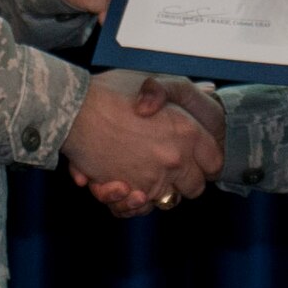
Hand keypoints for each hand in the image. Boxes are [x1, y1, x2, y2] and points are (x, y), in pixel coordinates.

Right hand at [60, 71, 222, 217]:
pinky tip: (120, 186)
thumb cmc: (112, 91)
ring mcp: (153, 179)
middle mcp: (176, 159)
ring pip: (166, 201)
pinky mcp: (127, 193)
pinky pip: (137, 208)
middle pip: (195, 187)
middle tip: (165, 166)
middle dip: (184, 180)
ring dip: (155, 191)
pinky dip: (129, 202)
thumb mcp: (154, 80)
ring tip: (136, 176)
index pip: (214, 161)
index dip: (205, 160)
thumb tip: (208, 87)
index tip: (194, 156)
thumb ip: (180, 91)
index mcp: (188, 131)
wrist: (72, 108)